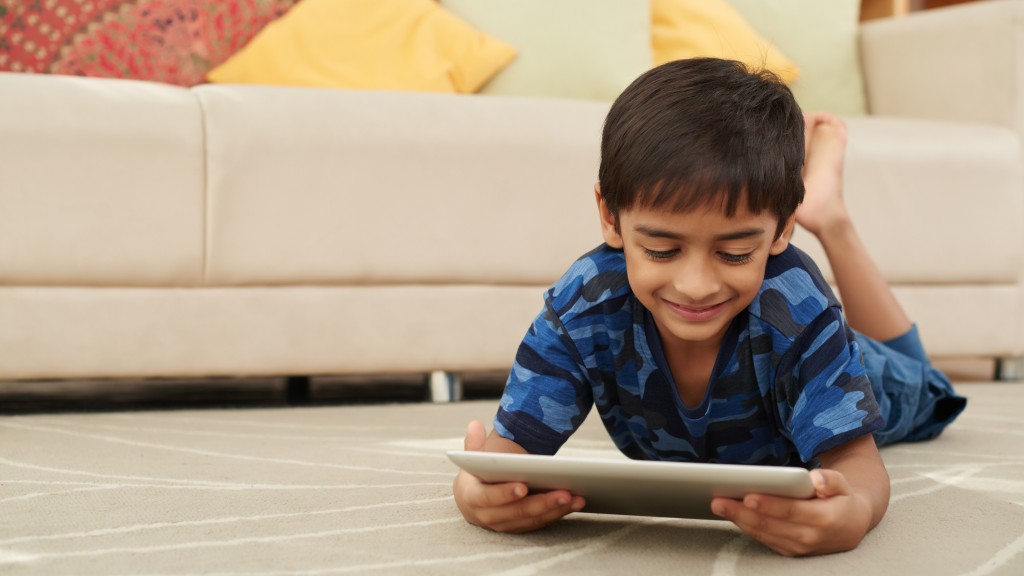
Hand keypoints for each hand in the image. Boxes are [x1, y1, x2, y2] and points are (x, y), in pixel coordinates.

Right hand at [452, 420, 584, 532]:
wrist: (472, 500)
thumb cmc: (475, 475)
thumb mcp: (471, 459)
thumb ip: (473, 443)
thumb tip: (474, 424)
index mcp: (472, 497)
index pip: (488, 497)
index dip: (505, 493)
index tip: (523, 486)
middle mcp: (487, 516)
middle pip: (517, 511)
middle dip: (542, 502)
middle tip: (564, 492)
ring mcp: (505, 524)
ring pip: (532, 519)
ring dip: (555, 509)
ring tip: (575, 497)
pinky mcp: (520, 528)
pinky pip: (540, 523)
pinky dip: (557, 514)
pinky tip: (574, 504)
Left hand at [711, 469, 873, 556]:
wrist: (850, 526)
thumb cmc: (840, 499)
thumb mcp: (843, 484)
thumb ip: (831, 480)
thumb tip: (816, 480)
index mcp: (825, 519)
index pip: (791, 511)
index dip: (769, 505)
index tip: (748, 496)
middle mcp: (810, 538)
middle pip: (771, 525)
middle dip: (742, 513)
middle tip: (719, 500)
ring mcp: (799, 548)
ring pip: (764, 534)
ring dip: (738, 520)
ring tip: (718, 505)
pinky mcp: (790, 552)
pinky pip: (764, 540)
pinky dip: (746, 527)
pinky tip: (731, 515)